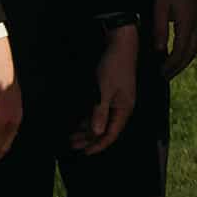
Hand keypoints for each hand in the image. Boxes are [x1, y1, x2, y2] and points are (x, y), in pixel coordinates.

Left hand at [71, 25, 137, 154]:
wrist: (121, 43)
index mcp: (124, 109)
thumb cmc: (113, 67)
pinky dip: (89, 118)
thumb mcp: (103, 91)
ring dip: (87, 129)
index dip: (98, 145)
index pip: (111, 134)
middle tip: (71, 145)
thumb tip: (95, 133)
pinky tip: (79, 121)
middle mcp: (122, 107)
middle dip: (89, 139)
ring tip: (71, 136)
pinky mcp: (111, 93)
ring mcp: (117, 100)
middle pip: (106, 130)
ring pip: (102, 121)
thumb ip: (99, 113)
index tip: (83, 153)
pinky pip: (100, 112)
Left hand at [154, 0, 196, 79]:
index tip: (160, 74)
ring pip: (195, 47)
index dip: (170, 65)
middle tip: (166, 76)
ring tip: (172, 68)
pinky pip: (196, 39)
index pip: (179, 52)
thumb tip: (158, 51)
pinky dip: (188, 49)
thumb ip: (159, 31)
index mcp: (187, 24)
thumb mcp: (159, 8)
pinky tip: (180, 51)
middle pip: (190, 53)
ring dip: (184, 60)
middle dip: (178, 67)